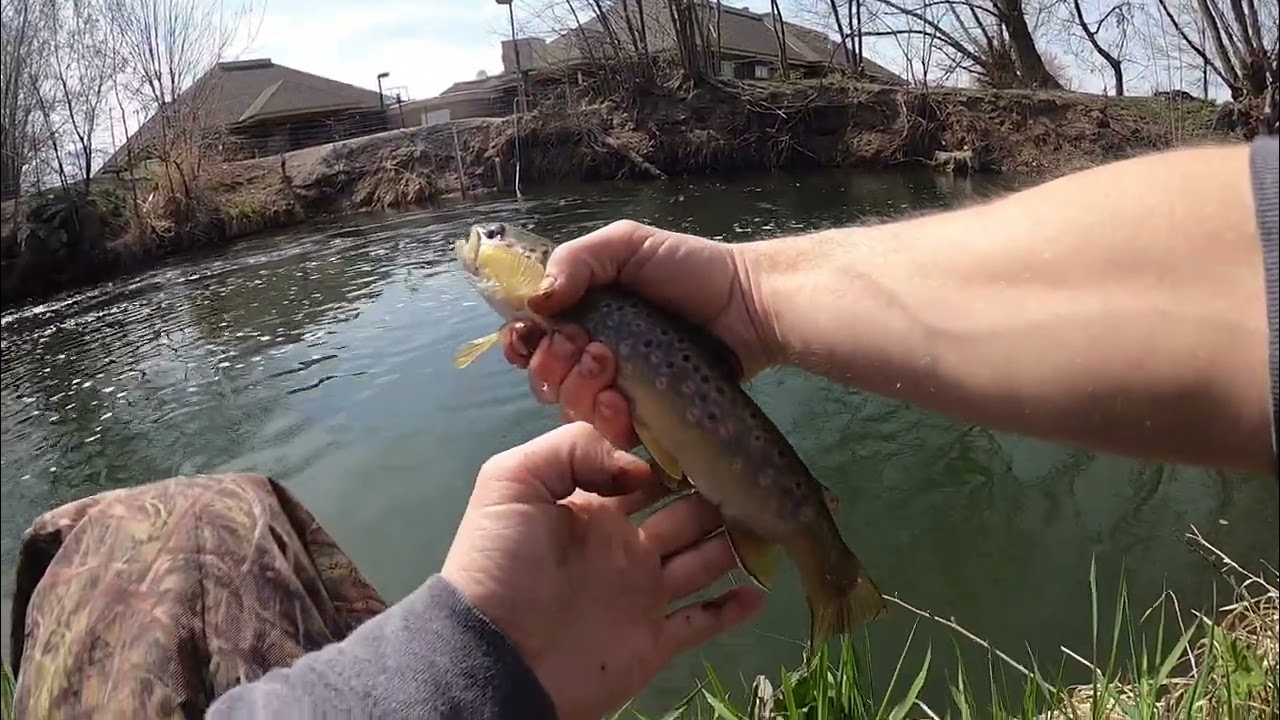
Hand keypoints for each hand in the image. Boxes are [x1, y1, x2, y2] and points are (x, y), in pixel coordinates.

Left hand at [440, 422, 765, 719]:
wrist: (496, 657)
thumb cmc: (499, 564)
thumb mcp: (513, 481)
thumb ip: (574, 449)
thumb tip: (640, 466)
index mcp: (590, 507)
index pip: (642, 471)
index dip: (673, 454)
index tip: (709, 434)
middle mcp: (622, 545)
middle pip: (684, 512)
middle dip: (715, 494)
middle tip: (752, 475)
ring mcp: (640, 594)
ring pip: (702, 561)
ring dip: (733, 543)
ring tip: (771, 521)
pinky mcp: (652, 641)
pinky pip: (702, 622)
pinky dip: (732, 609)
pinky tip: (760, 591)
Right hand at [500, 219, 777, 448]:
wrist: (750, 305)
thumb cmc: (689, 269)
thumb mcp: (628, 245)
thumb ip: (576, 260)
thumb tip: (534, 302)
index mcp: (581, 313)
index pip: (530, 338)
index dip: (522, 343)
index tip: (530, 339)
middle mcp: (592, 354)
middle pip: (544, 378)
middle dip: (554, 368)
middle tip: (591, 348)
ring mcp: (619, 389)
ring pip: (571, 409)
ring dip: (581, 394)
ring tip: (611, 373)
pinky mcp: (647, 417)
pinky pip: (611, 434)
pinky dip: (609, 423)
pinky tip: (623, 406)